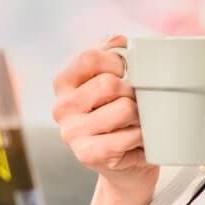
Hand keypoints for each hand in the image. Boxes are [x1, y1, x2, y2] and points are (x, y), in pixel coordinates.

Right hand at [52, 35, 158, 202]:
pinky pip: (129, 135)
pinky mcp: (88, 155)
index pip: (90, 58)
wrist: (124, 164)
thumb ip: (112, 55)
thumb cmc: (119, 115)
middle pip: (109, 84)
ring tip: (138, 121)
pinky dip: (142, 137)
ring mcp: (72, 133)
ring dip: (141, 115)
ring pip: (124, 108)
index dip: (118, 61)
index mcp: (63, 83)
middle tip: (137, 101)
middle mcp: (61, 108)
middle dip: (133, 90)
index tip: (129, 73)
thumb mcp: (112, 80)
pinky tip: (138, 140)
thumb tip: (119, 40)